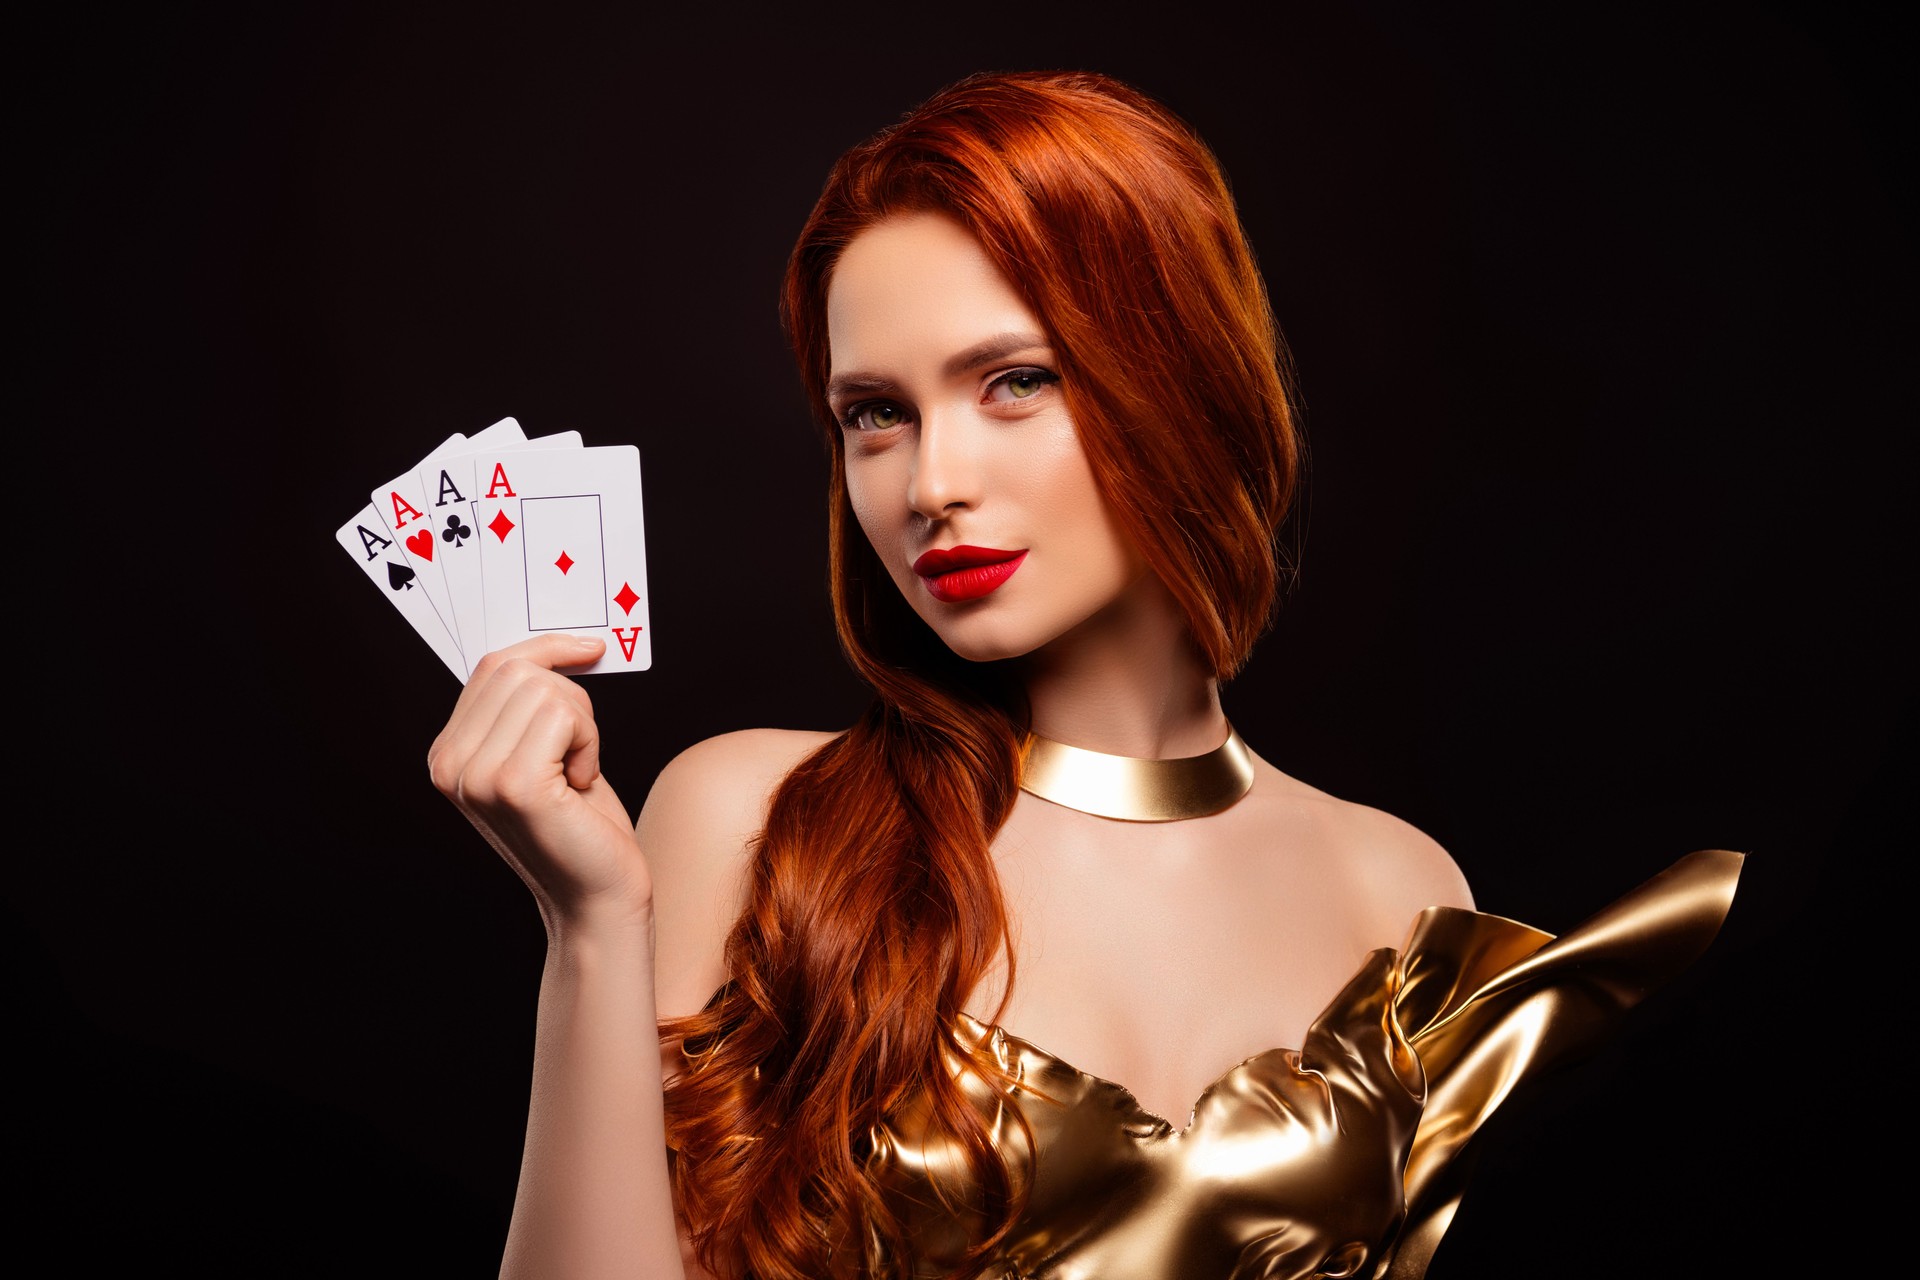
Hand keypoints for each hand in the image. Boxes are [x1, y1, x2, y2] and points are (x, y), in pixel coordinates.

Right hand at [428, 634, 650, 928]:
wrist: (597, 895)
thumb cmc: (580, 826)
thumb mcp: (544, 755)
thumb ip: (527, 708)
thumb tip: (557, 647)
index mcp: (448, 753)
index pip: (492, 666)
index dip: (547, 648)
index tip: (589, 648)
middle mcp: (450, 764)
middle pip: (520, 671)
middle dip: (571, 700)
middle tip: (580, 752)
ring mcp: (476, 775)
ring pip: (546, 690)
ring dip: (583, 727)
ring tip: (576, 774)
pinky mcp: (514, 784)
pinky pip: (567, 717)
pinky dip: (590, 743)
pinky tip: (580, 785)